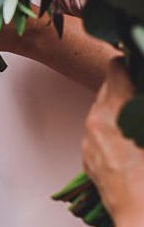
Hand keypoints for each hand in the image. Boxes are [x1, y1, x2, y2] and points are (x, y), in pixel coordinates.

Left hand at [82, 59, 143, 226]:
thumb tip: (138, 91)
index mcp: (111, 112)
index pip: (115, 69)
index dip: (132, 64)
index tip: (141, 66)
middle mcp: (94, 124)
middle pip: (107, 89)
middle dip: (128, 88)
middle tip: (142, 93)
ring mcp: (88, 144)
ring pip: (102, 113)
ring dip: (121, 110)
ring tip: (141, 118)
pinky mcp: (89, 162)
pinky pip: (100, 135)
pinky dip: (115, 131)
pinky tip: (135, 141)